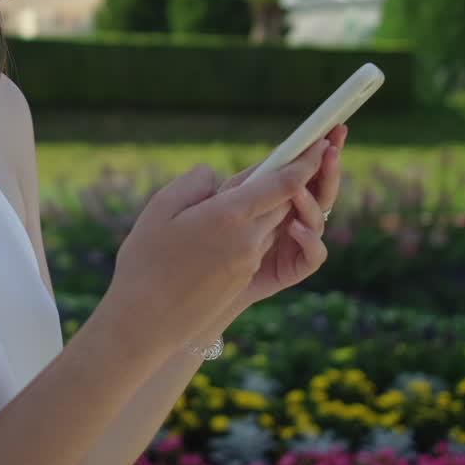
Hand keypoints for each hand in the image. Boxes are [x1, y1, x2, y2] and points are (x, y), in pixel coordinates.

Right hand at [107, 138, 329, 349]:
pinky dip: (252, 228)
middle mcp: (248, 238)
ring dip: (268, 205)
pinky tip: (224, 230)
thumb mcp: (160, 208)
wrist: (145, 321)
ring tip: (241, 196)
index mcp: (229, 215)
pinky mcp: (245, 277)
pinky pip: (259, 243)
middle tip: (296, 156)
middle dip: (293, 180)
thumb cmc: (145, 260)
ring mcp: (249, 261)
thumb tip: (219, 177)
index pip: (284, 183)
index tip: (319, 143)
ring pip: (272, 222)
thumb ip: (195, 182)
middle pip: (285, 200)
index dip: (306, 161)